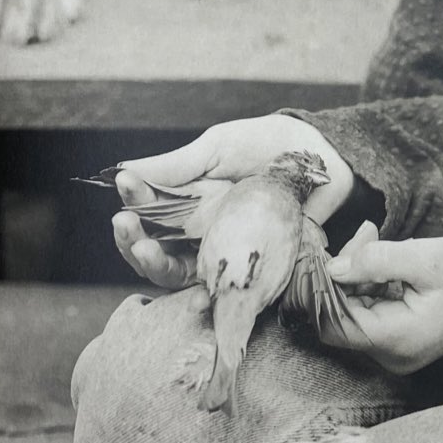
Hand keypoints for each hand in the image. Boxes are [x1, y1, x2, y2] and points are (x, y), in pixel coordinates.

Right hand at [111, 113, 353, 290]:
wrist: (318, 157)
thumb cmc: (264, 146)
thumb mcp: (217, 148)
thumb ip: (176, 165)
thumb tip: (125, 169)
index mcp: (183, 202)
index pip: (145, 209)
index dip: (132, 199)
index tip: (126, 183)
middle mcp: (195, 232)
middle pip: (152, 250)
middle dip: (132, 241)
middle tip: (125, 225)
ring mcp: (220, 253)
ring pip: (175, 273)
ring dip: (154, 265)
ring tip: (145, 249)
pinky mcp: (246, 271)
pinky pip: (221, 290)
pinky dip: (204, 296)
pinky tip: (193, 293)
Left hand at [325, 224, 442, 375]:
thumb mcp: (424, 258)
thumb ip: (375, 261)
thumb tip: (333, 268)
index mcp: (396, 340)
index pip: (335, 322)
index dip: (324, 289)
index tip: (327, 253)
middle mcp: (392, 355)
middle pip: (343, 317)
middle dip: (344, 276)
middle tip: (363, 237)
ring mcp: (397, 351)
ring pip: (355, 312)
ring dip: (357, 276)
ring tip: (373, 239)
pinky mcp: (402, 340)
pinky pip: (372, 313)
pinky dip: (371, 285)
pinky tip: (383, 258)